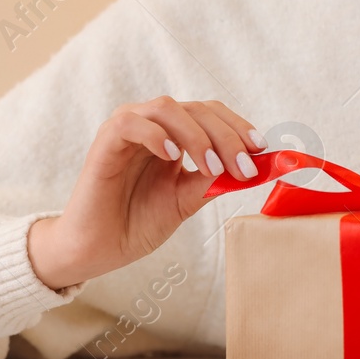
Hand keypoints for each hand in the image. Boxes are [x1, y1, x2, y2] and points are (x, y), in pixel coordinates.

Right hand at [27, 97, 264, 290]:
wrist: (98, 250)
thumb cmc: (137, 222)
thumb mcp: (186, 200)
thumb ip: (213, 180)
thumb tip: (250, 165)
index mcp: (172, 134)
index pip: (210, 113)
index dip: (238, 127)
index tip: (262, 150)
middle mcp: (151, 124)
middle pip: (197, 109)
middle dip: (227, 136)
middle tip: (244, 166)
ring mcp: (127, 129)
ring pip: (167, 108)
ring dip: (197, 135)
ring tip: (213, 167)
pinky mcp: (104, 142)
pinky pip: (131, 123)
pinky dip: (156, 135)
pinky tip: (172, 157)